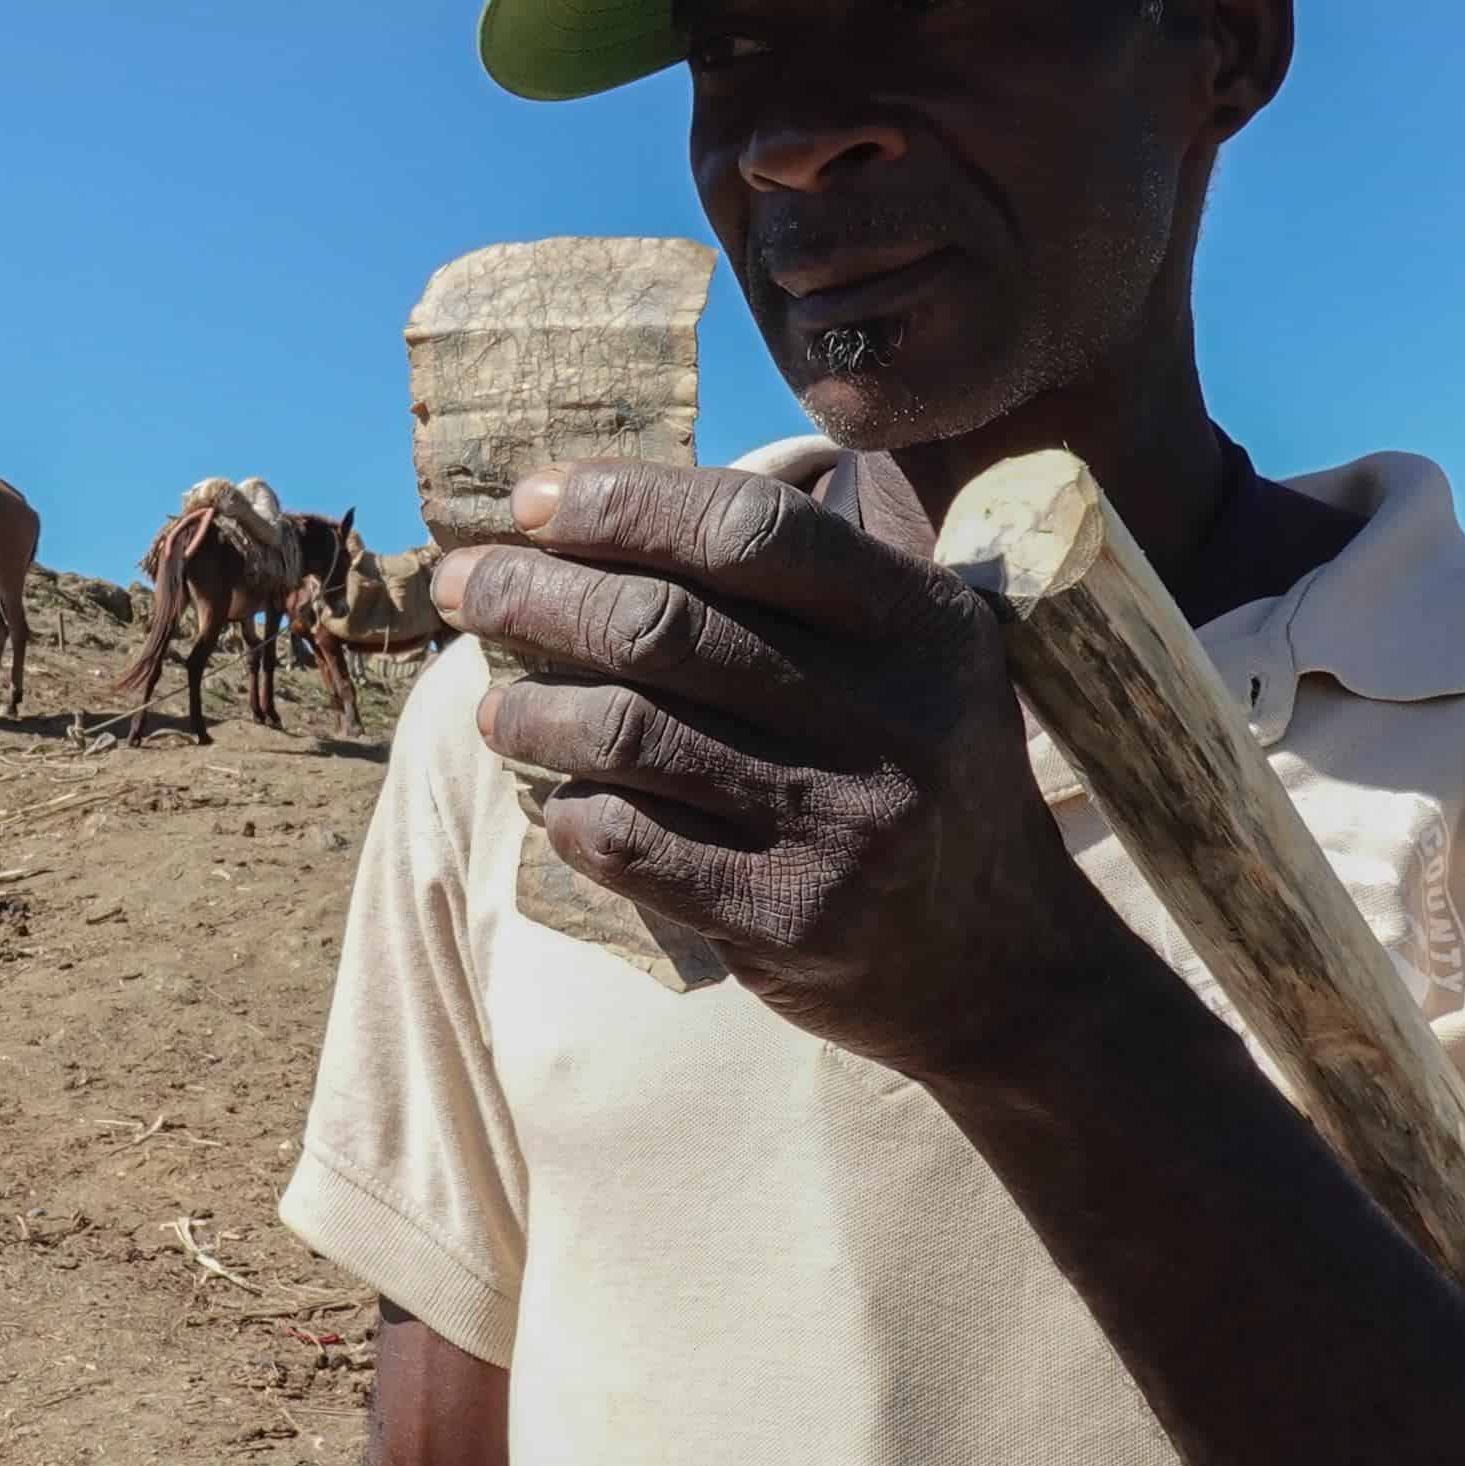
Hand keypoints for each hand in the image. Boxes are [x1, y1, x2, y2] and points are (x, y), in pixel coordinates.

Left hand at [435, 462, 1131, 1079]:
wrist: (998, 965)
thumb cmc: (924, 776)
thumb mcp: (924, 656)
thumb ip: (813, 581)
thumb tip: (610, 505)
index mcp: (925, 623)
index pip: (751, 528)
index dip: (625, 502)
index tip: (534, 500)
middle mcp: (891, 718)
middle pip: (663, 626)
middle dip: (535, 593)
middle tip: (466, 585)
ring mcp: (838, 825)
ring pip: (626, 734)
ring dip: (530, 710)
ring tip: (496, 706)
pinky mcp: (786, 917)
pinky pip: (626, 841)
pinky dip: (568, 811)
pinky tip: (559, 800)